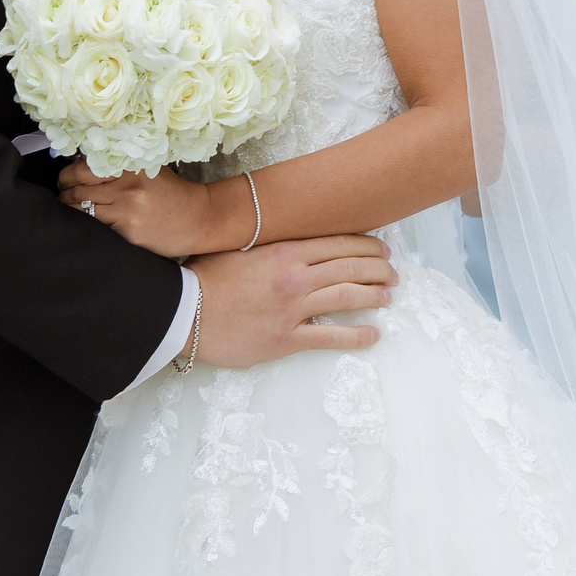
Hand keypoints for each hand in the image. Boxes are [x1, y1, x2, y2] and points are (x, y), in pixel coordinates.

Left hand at [59, 160, 242, 256]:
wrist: (199, 219)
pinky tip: (85, 225)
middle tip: (62, 194)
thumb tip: (81, 163)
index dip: (67, 174)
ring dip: (70, 210)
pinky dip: (86, 226)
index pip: (84, 167)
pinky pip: (96, 228)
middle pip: (78, 188)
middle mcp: (127, 186)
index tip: (64, 179)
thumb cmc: (171, 193)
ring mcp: (127, 211)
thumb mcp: (148, 169)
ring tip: (68, 209)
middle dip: (64, 192)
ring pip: (81, 209)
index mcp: (130, 166)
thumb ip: (120, 165)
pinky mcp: (127, 233)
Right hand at [189, 235, 396, 366]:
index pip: (337, 244)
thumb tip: (292, 236)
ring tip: (389, 296)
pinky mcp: (286, 339)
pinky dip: (356, 335)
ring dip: (374, 295)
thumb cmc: (205, 277)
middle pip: (350, 268)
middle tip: (392, 272)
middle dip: (377, 268)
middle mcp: (295, 277)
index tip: (381, 248)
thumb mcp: (239, 247)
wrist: (183, 312)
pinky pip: (330, 337)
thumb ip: (270, 242)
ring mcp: (293, 309)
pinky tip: (374, 334)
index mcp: (284, 251)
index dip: (365, 246)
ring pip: (347, 297)